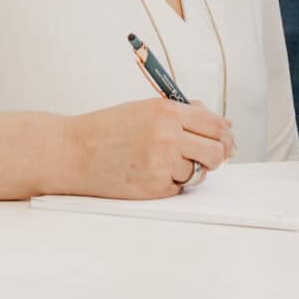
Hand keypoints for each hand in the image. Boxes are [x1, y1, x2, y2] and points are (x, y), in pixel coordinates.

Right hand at [57, 99, 235, 197]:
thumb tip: (224, 124)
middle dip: (216, 157)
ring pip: (197, 172)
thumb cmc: (108, 129)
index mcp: (167, 112)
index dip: (225, 136)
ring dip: (186, 170)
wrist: (73, 151)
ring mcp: (161, 164)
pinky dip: (168, 183)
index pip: (216, 125)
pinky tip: (146, 173)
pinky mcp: (154, 188)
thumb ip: (185, 114)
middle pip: (217, 153)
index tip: (226, 142)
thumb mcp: (146, 109)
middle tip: (203, 157)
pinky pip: (178, 188)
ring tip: (159, 162)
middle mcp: (168, 137)